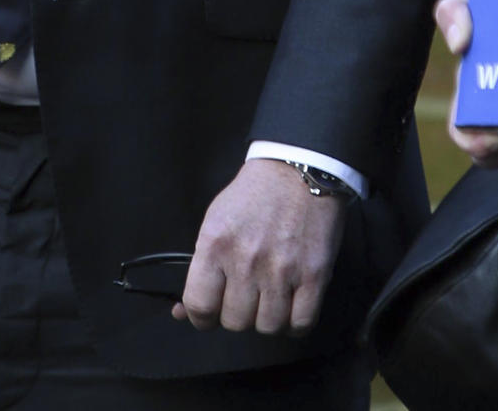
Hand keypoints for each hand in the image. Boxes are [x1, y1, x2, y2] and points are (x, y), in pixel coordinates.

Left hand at [171, 159, 345, 335]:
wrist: (296, 170)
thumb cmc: (253, 196)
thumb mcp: (215, 221)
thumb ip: (201, 267)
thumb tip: (184, 312)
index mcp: (215, 243)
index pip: (199, 305)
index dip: (201, 318)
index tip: (208, 315)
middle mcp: (246, 259)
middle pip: (235, 322)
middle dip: (238, 314)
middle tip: (244, 296)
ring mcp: (281, 270)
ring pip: (267, 327)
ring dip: (267, 318)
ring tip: (269, 297)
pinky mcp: (313, 276)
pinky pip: (301, 324)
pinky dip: (295, 322)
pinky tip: (291, 304)